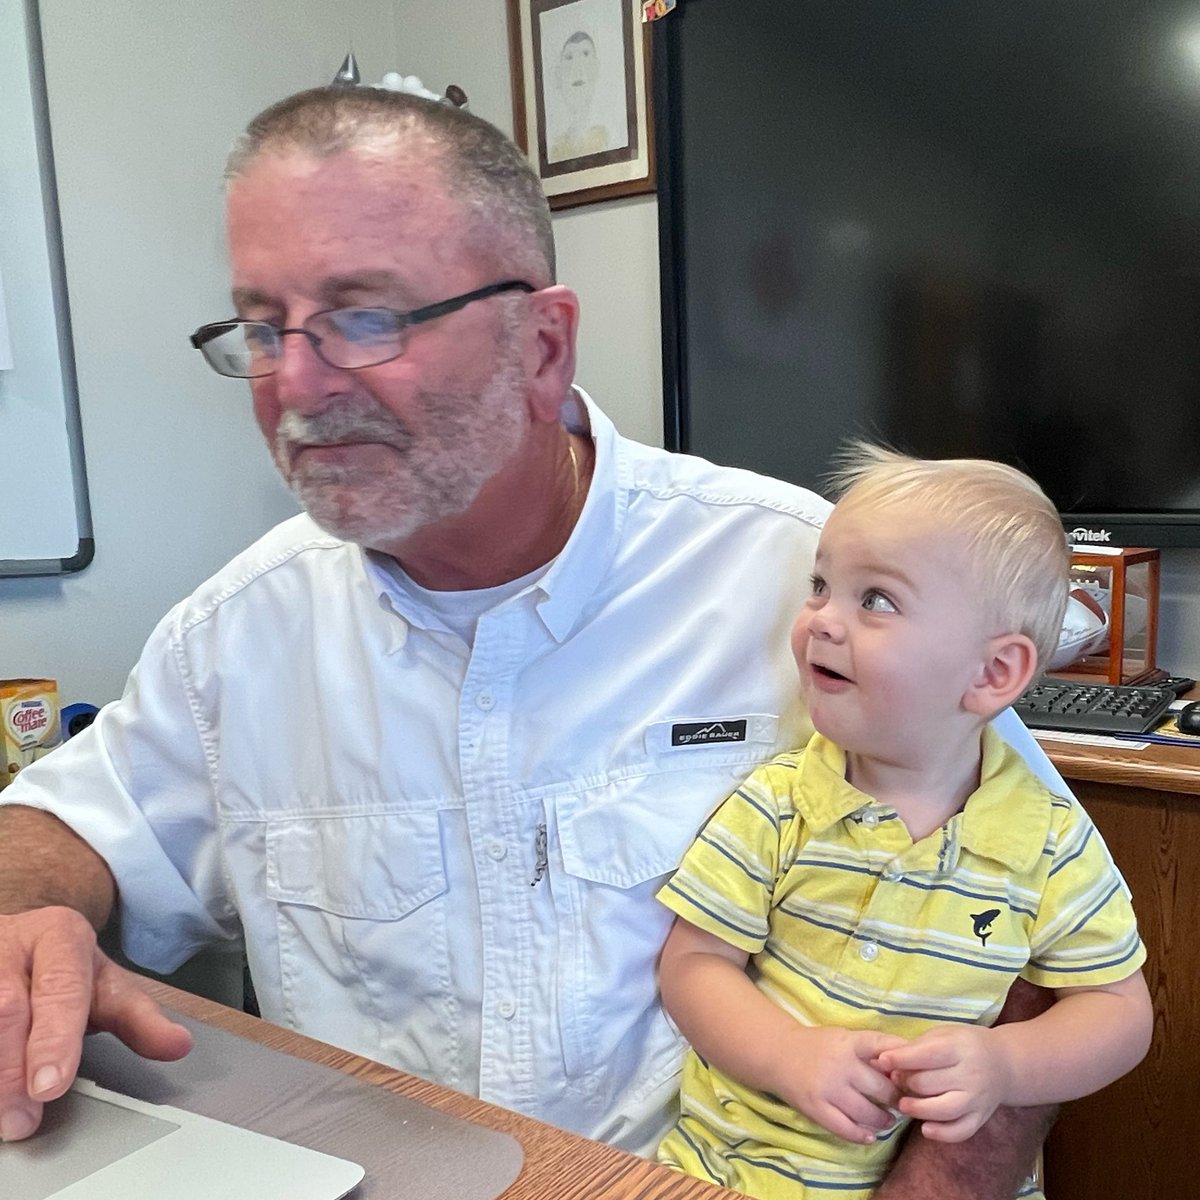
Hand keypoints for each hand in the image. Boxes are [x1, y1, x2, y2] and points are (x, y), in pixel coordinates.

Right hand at [0, 906, 191, 1140]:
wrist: (15, 938)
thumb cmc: (61, 969)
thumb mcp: (104, 986)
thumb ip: (138, 1018)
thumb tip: (179, 1046)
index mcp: (60, 936)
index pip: (60, 988)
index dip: (53, 1039)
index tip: (51, 1086)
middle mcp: (11, 944)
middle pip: (7, 1009)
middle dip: (12, 1070)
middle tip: (23, 1119)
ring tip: (1, 1117)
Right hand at [777, 1026, 907, 1143]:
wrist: (777, 1053)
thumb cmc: (819, 1045)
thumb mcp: (844, 1038)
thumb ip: (871, 1051)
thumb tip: (907, 1069)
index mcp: (849, 1042)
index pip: (882, 1046)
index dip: (902, 1061)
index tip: (914, 1073)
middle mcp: (840, 1064)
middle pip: (882, 1087)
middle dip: (897, 1098)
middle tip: (904, 1103)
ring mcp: (828, 1088)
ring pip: (867, 1113)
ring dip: (884, 1120)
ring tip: (888, 1119)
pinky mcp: (816, 1108)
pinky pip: (846, 1129)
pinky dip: (861, 1135)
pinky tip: (869, 1135)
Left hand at [876, 1024, 1012, 1142]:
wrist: (1004, 1064)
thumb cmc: (964, 1045)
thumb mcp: (942, 1035)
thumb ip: (914, 1048)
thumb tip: (881, 1062)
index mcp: (959, 1048)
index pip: (925, 1055)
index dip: (899, 1059)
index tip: (880, 1061)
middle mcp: (971, 1074)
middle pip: (930, 1083)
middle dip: (906, 1083)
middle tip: (894, 1081)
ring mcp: (978, 1099)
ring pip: (944, 1110)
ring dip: (919, 1109)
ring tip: (903, 1105)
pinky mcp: (981, 1118)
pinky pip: (961, 1131)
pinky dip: (942, 1134)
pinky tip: (925, 1129)